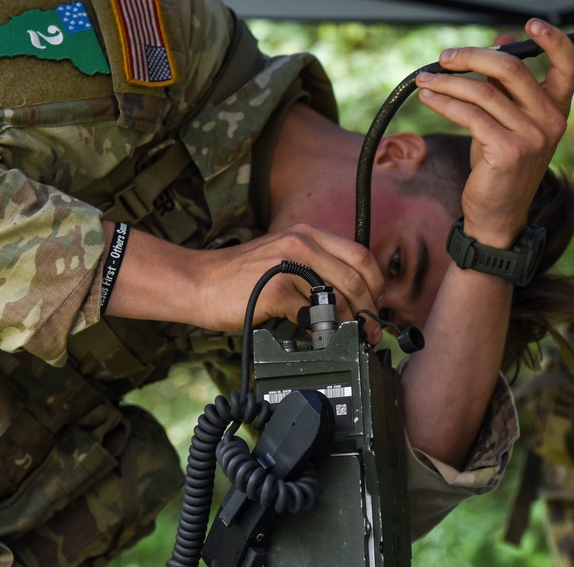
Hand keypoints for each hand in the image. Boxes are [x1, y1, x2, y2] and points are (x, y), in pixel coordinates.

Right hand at [103, 221, 384, 342]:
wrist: (197, 282)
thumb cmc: (238, 277)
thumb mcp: (281, 258)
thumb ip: (314, 268)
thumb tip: (350, 298)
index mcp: (306, 234)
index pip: (360, 254)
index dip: (375, 283)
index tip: (375, 304)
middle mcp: (301, 243)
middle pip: (357, 276)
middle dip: (369, 308)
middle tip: (370, 330)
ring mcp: (288, 266)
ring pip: (339, 297)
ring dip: (349, 323)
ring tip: (348, 337)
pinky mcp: (276, 291)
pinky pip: (312, 316)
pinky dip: (319, 332)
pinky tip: (314, 338)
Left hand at [414, 18, 573, 246]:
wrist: (497, 215)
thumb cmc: (499, 164)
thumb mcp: (506, 121)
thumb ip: (506, 86)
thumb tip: (499, 42)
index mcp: (557, 109)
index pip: (570, 66)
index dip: (554, 40)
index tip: (531, 23)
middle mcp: (550, 121)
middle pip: (512, 68)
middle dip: (472, 56)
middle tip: (444, 58)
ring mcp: (532, 136)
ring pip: (483, 92)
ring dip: (447, 82)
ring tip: (425, 80)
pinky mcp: (507, 151)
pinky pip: (469, 115)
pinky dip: (444, 103)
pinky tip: (429, 99)